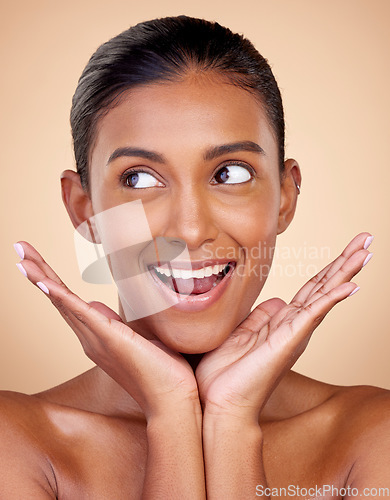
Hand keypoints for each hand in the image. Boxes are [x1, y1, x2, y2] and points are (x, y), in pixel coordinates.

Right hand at [14, 241, 199, 418]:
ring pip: (63, 303)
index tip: (34, 260)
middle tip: (19, 247)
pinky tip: (45, 282)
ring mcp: (96, 339)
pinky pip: (81, 314)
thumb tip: (97, 307)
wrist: (171, 401)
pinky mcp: (109, 339)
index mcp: (96, 336)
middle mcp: (89, 338)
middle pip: (58, 298)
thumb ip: (114, 325)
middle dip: (38, 271)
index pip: (68, 301)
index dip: (50, 280)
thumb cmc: (160, 371)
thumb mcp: (134, 339)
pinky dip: (62, 298)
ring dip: (41, 278)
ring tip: (22, 259)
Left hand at [196, 232, 372, 422]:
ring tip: (366, 251)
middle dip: (345, 262)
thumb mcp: (241, 334)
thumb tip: (276, 301)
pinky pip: (313, 314)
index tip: (347, 249)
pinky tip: (350, 285)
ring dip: (346, 272)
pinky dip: (332, 298)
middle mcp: (294, 326)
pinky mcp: (288, 341)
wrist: (221, 406)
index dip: (329, 268)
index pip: (311, 288)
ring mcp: (294, 333)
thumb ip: (260, 317)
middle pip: (324, 286)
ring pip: (325, 295)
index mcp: (283, 323)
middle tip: (367, 240)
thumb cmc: (227, 375)